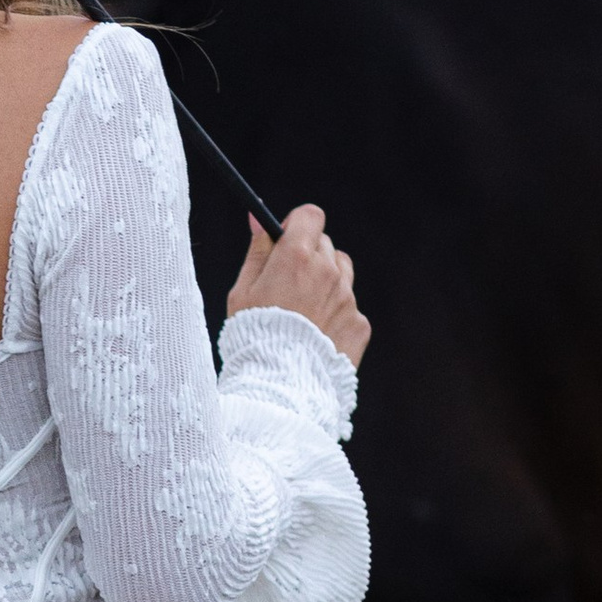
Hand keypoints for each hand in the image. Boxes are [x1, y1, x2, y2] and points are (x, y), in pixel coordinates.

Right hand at [227, 203, 368, 367]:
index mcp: (296, 257)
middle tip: (289, 285)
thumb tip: (258, 219)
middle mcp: (328, 271)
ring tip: (305, 312)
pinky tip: (316, 335)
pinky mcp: (359, 323)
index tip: (288, 239)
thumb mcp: (242, 291)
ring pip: (342, 273)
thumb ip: (257, 251)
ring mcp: (347, 298)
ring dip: (327, 283)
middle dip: (309, 257)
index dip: (298, 225)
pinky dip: (336, 316)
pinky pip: (349, 308)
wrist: (279, 385)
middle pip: (325, 245)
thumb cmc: (253, 337)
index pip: (311, 216)